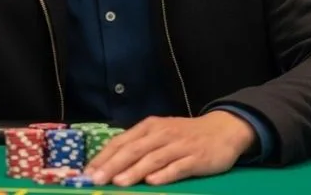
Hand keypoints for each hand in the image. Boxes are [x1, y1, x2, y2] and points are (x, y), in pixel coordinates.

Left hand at [85, 112, 255, 186]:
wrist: (223, 129)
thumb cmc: (185, 135)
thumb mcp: (160, 134)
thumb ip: (139, 146)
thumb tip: (111, 164)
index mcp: (149, 127)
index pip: (121, 141)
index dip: (104, 157)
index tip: (87, 172)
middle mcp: (162, 134)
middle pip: (133, 149)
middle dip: (112, 165)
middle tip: (96, 179)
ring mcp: (179, 145)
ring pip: (153, 158)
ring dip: (134, 171)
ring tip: (118, 182)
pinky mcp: (196, 157)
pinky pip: (178, 167)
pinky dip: (164, 174)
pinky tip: (153, 182)